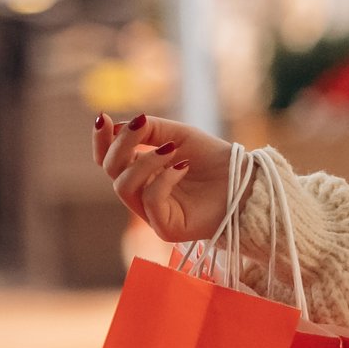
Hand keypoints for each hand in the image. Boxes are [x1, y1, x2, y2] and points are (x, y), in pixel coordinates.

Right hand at [91, 112, 237, 243]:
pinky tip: (183, 166)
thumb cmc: (215, 160)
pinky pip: (151, 201)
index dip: (101, 140)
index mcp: (142, 172)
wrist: (247, 180)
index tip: (103, 118)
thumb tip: (116, 126)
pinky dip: (164, 179)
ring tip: (170, 148)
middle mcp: (142, 193)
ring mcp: (152, 213)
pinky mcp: (166, 229)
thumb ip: (150, 130)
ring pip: (124, 187)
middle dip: (121, 145)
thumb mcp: (180, 136)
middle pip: (112, 171)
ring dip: (144, 162)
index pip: (109, 159)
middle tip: (141, 126)